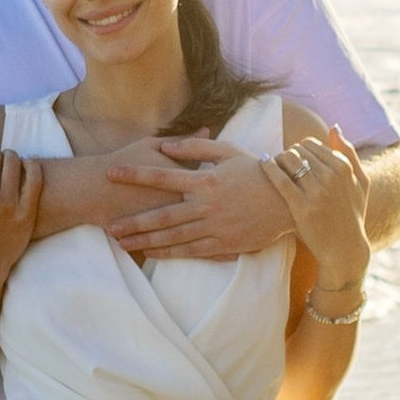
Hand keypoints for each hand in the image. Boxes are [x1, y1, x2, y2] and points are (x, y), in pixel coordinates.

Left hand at [103, 130, 294, 259]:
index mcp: (206, 179)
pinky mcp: (224, 244)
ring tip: (123, 245)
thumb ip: (195, 145)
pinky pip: (192, 251)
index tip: (112, 173)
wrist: (290, 199)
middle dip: (133, 222)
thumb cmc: (257, 171)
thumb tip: (166, 145)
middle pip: (162, 214)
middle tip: (110, 227)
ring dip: (146, 242)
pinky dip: (170, 254)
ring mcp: (215, 227)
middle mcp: (207, 205)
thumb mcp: (228, 151)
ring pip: (174, 237)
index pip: (162, 175)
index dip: (135, 175)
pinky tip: (152, 254)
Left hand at [265, 124, 368, 283]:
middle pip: (297, 150)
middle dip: (288, 154)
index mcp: (344, 167)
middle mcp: (331, 177)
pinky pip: (280, 179)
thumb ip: (348, 152)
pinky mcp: (302, 208)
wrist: (345, 248)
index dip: (299, 149)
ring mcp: (317, 192)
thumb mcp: (361, 182)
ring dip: (278, 160)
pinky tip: (263, 164)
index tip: (295, 160)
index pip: (311, 143)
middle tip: (283, 166)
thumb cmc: (352, 213)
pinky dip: (269, 167)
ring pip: (288, 159)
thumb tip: (334, 127)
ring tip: (276, 168)